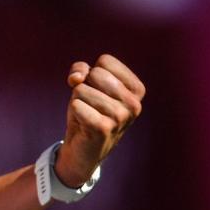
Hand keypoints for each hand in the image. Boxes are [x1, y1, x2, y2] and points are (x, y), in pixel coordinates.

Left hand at [55, 54, 144, 187]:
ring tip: (87, 116)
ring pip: (81, 89)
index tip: (94, 90)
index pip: (106, 61)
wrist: (82, 149)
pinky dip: (73, 112)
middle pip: (95, 73)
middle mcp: (134, 103)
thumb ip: (81, 70)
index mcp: (136, 89)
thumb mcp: (85, 84)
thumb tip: (77, 78)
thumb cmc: (87, 111)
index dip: (91, 72)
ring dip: (77, 101)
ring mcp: (121, 117)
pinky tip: (83, 125)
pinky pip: (76, 105)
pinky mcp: (103, 128)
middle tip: (89, 105)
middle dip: (83, 87)